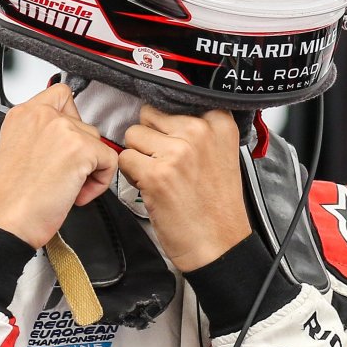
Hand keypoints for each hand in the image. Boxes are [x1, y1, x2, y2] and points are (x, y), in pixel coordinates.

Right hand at [0, 83, 117, 248]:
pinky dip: (101, 182)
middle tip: (62, 175)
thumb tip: (67, 138)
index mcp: (23, 114)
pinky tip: (77, 194)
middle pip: (83, 123)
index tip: (68, 141)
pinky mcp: (81, 148)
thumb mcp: (17, 150)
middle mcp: (42, 115)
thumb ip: (41, 135)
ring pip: (97, 141)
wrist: (4, 223)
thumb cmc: (8, 199)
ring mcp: (63, 129)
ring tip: (67, 187)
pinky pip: (110, 160)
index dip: (71, 119)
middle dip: (80, 150)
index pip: (61, 95)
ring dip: (89, 166)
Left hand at [118, 105, 251, 271]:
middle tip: (166, 163)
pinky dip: (131, 175)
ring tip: (159, 176)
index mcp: (219, 122)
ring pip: (132, 135)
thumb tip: (162, 110)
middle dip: (150, 138)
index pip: (172, 100)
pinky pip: (125, 160)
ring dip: (138, 156)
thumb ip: (200, 127)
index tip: (173, 139)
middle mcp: (200, 131)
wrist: (219, 245)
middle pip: (149, 115)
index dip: (166, 123)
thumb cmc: (216, 204)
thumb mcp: (222, 152)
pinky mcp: (157, 174)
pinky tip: (151, 188)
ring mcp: (177, 152)